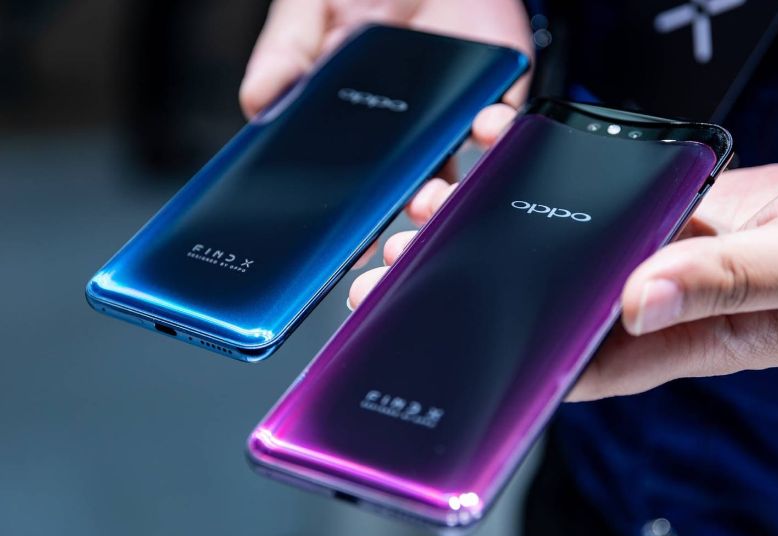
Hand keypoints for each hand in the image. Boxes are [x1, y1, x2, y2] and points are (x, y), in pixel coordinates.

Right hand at [240, 0, 532, 266]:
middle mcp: (409, 136)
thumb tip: (259, 102)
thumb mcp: (308, 9)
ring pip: (459, 177)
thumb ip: (284, 53)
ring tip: (425, 199)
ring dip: (445, 198)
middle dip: (403, 237)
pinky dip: (496, 134)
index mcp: (362, 131)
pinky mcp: (496, 90)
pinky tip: (479, 128)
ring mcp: (454, 120)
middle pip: (410, 202)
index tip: (349, 256)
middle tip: (390, 253)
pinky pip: (505, 125)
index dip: (356, 230)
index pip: (359, 195)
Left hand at [349, 104, 777, 400]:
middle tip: (410, 252)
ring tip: (440, 197)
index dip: (507, 356)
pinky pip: (595, 194)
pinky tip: (505, 149)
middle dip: (477, 281)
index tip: (443, 334)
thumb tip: (639, 298)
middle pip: (550, 300)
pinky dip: (551, 174)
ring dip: (499, 221)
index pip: (577, 361)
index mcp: (681, 336)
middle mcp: (655, 299)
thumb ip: (727, 284)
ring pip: (563, 244)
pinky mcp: (663, 207)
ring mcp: (656, 250)